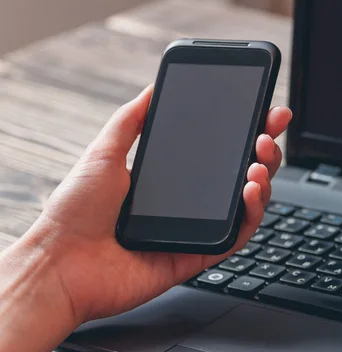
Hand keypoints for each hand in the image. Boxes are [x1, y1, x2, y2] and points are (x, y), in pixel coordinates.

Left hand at [25, 85, 291, 324]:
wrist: (61, 263)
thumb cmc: (75, 212)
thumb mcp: (104, 153)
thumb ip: (130, 120)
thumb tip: (154, 88)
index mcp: (171, 179)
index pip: (218, 152)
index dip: (245, 132)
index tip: (263, 112)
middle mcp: (189, 203)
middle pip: (239, 175)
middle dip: (263, 151)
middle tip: (269, 132)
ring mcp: (196, 229)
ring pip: (245, 205)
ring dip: (262, 180)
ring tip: (259, 160)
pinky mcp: (198, 256)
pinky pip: (236, 237)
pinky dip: (251, 214)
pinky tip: (251, 190)